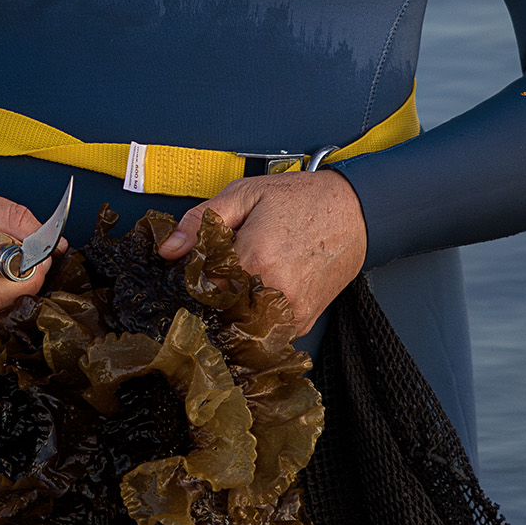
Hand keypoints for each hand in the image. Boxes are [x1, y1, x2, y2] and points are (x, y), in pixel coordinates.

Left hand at [162, 164, 366, 349]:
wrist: (355, 211)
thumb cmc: (303, 200)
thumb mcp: (245, 195)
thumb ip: (201, 221)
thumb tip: (170, 249)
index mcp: (255, 259)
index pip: (202, 284)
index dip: (200, 272)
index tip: (208, 261)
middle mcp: (274, 291)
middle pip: (221, 307)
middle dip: (218, 291)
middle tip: (231, 267)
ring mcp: (292, 310)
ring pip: (244, 324)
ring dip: (239, 306)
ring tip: (252, 276)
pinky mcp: (303, 321)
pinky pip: (268, 329)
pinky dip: (261, 313)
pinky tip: (268, 288)